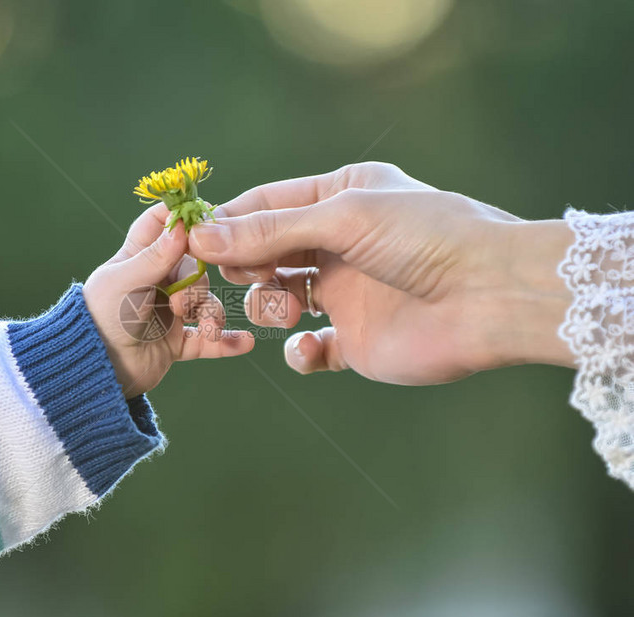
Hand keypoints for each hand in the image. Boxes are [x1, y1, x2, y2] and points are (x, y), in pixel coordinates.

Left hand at [84, 203, 254, 397]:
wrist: (94, 370)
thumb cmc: (101, 318)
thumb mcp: (126, 282)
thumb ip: (156, 255)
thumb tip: (183, 224)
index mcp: (137, 258)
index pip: (161, 225)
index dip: (182, 218)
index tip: (205, 220)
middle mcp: (156, 282)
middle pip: (195, 268)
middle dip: (197, 285)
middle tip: (181, 305)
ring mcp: (168, 312)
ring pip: (205, 303)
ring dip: (212, 315)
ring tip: (209, 330)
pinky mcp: (175, 342)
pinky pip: (208, 340)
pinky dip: (225, 341)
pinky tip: (245, 341)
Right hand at [188, 161, 573, 384]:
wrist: (489, 297)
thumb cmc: (425, 238)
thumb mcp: (342, 218)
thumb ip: (271, 230)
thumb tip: (202, 235)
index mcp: (340, 199)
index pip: (267, 204)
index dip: (228, 222)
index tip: (191, 238)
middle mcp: (339, 245)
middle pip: (265, 253)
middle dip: (243, 263)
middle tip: (231, 273)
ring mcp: (346, 295)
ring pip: (277, 299)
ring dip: (268, 304)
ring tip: (284, 307)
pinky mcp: (355, 342)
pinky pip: (308, 350)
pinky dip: (301, 352)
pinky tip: (313, 346)